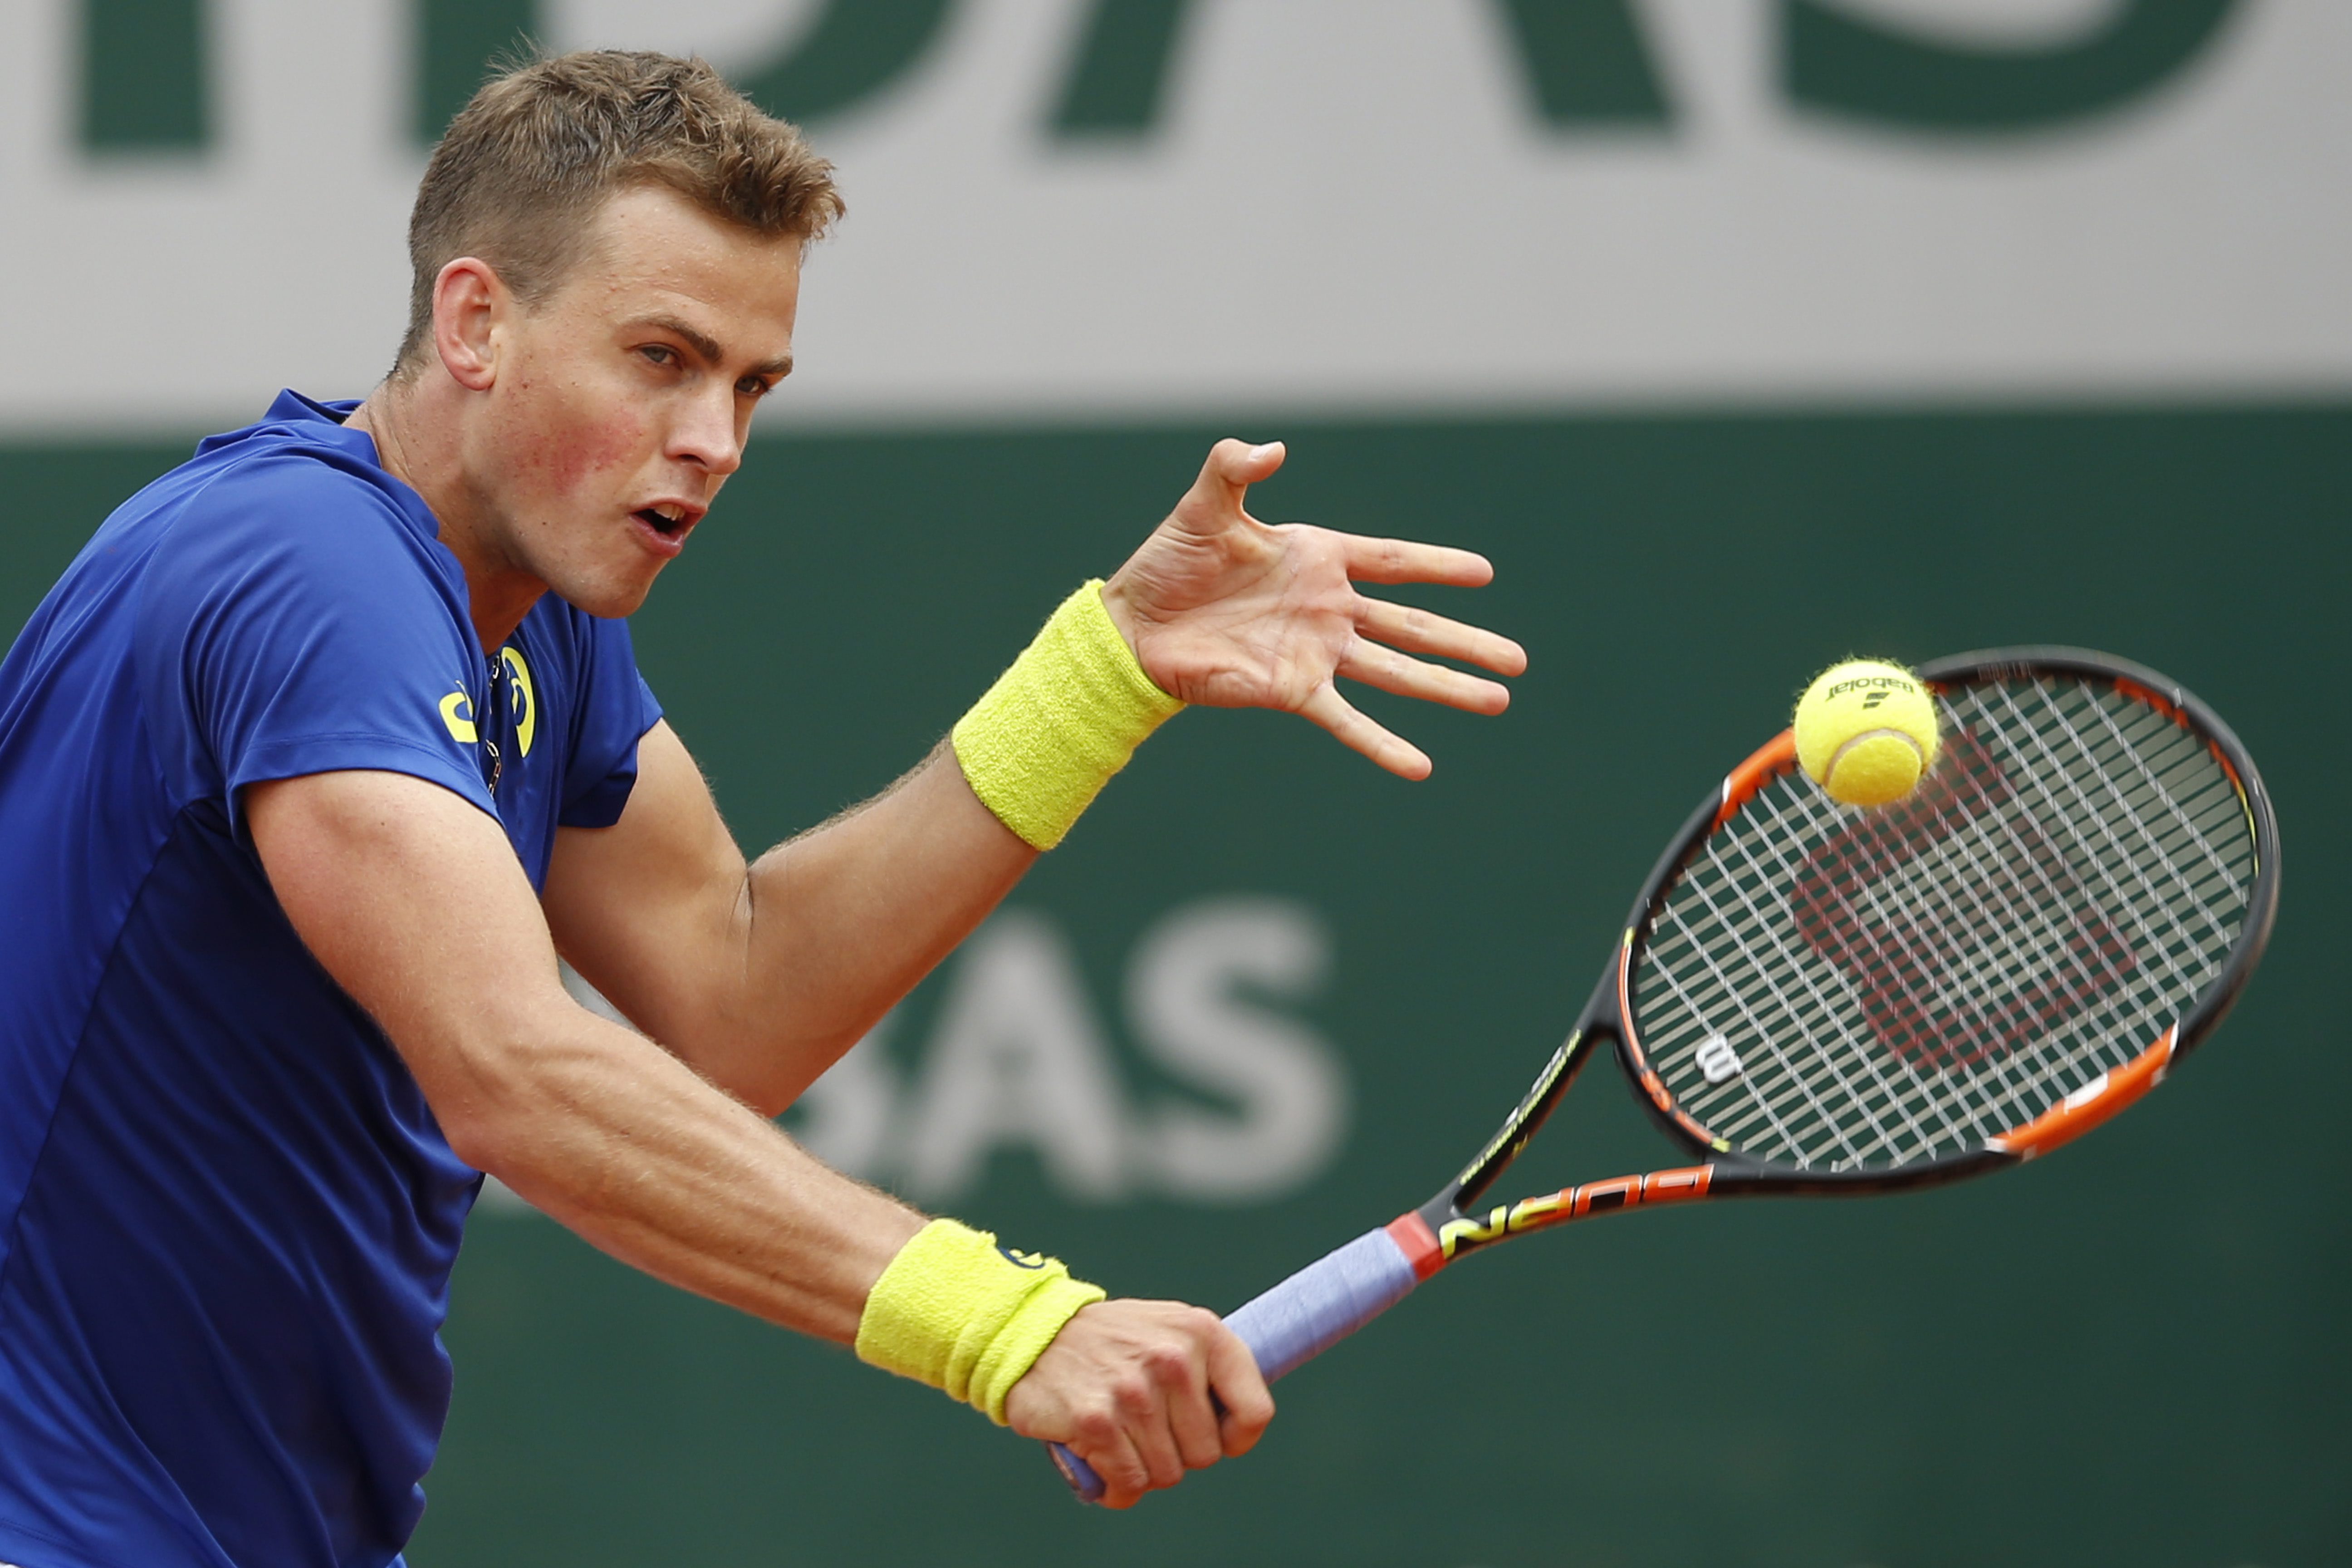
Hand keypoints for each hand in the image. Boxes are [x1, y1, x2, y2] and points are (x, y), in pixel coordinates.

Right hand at [1002, 1298, 1272, 1508]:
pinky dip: (1116, 1487)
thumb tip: (1243, 1425)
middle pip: (1205, 1454)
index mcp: (1201, 1332)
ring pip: (1167, 1473)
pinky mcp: (1097, 1421)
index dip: (1237, 1437)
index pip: (1255, 1410)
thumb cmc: (1112, 1341)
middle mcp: (1172, 1359)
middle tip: (1146, 1426)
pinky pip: (1128, 1484)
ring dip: (1143, 1469)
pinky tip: (1102, 1462)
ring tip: (1121, 1437)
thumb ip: (1210, 1367)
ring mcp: (1134, 1391)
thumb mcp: (1170, 1330)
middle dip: (1177, 1452)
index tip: (1217, 1435)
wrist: (1034, 1333)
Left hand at [1101, 439, 1526, 778]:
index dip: (1437, 567)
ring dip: (1447, 688)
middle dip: (1466, 641)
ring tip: (1499, 701)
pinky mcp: (1293, 690)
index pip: (1392, 560)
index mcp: (1318, 557)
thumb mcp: (1205, 503)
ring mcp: (1316, 652)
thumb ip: (1237, 466)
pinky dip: (1382, 744)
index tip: (1485, 573)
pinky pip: (1347, 719)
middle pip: (1413, 626)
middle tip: (1520, 660)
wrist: (1136, 624)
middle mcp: (1329, 608)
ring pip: (1397, 672)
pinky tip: (1421, 765)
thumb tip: (1274, 449)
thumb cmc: (1170, 559)